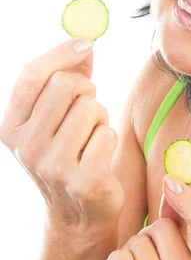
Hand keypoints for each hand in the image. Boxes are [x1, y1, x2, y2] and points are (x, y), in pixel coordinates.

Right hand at [0, 38, 124, 243]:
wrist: (77, 214)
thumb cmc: (68, 153)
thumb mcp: (54, 118)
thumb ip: (65, 77)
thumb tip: (84, 44)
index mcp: (12, 126)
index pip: (32, 74)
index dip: (62, 52)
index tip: (86, 44)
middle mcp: (26, 146)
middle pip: (66, 85)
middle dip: (86, 90)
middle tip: (87, 110)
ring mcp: (53, 166)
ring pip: (91, 107)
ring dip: (100, 117)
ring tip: (92, 136)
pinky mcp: (83, 181)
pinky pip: (108, 133)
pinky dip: (110, 138)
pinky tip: (100, 155)